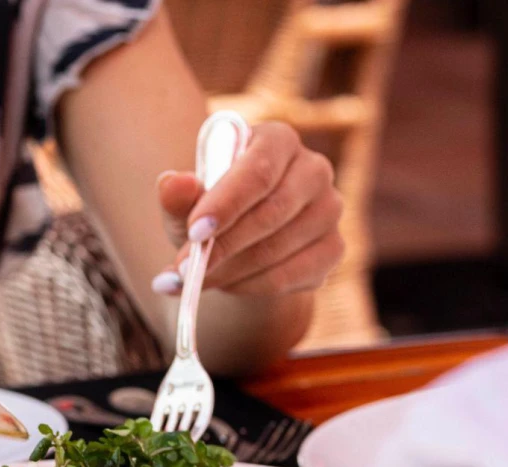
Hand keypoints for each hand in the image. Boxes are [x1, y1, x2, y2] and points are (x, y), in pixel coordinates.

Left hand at [151, 122, 343, 296]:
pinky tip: (227, 285)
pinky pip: (293, 274)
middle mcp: (313, 169)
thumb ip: (176, 195)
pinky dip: (252, 286)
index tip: (194, 233)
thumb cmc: (210, 212)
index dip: (226, 203)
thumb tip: (173, 183)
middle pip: (271, 213)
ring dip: (231, 271)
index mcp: (276, 140)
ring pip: (279, 248)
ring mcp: (329, 209)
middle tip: (185, 271)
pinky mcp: (334, 248)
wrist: (240, 246)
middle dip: (223, 246)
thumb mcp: (185, 204)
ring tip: (197, 280)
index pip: (258, 171)